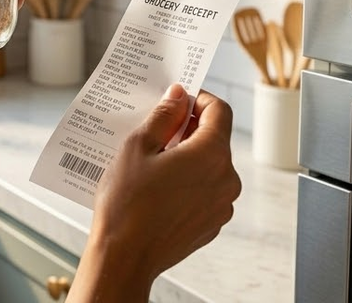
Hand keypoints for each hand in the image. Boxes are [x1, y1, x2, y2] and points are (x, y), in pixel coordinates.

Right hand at [80, 86, 240, 293]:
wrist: (124, 257)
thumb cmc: (127, 203)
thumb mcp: (138, 146)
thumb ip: (164, 115)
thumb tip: (179, 96)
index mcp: (211, 154)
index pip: (219, 110)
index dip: (198, 98)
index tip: (177, 100)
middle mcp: (226, 179)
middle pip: (215, 139)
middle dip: (188, 129)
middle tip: (156, 131)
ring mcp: (222, 205)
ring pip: (210, 166)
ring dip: (187, 157)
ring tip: (153, 163)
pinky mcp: (212, 224)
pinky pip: (205, 192)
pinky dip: (187, 183)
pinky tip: (158, 188)